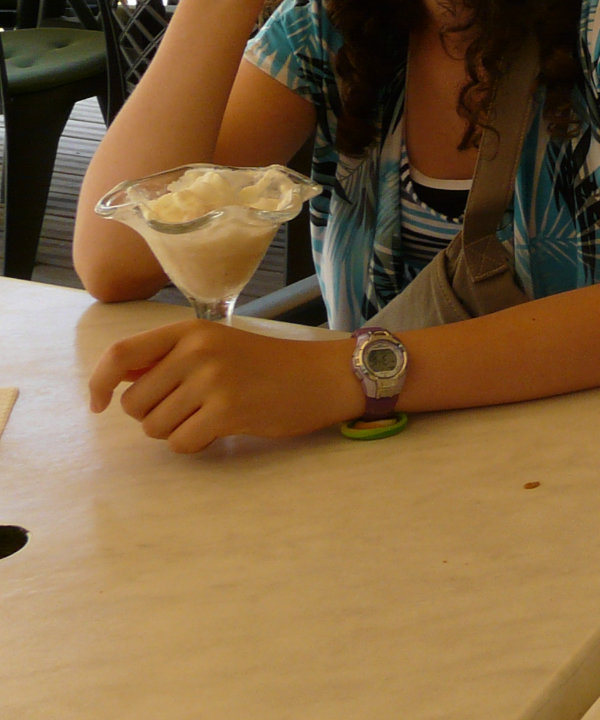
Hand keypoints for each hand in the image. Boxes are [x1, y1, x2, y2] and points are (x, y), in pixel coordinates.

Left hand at [88, 321, 362, 452]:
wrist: (324, 376)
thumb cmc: (271, 364)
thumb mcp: (219, 346)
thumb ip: (172, 359)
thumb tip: (120, 382)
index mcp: (191, 331)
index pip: (121, 354)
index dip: (99, 382)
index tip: (98, 403)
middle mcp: (198, 351)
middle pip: (134, 403)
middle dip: (153, 417)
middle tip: (188, 411)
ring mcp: (213, 380)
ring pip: (155, 427)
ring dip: (175, 431)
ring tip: (210, 417)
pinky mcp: (227, 411)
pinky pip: (182, 443)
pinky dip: (196, 444)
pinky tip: (222, 430)